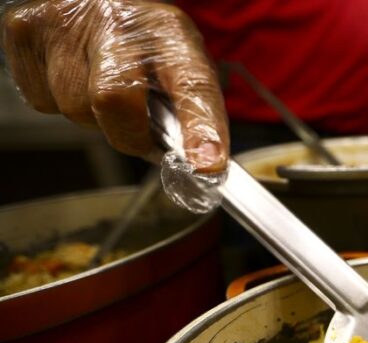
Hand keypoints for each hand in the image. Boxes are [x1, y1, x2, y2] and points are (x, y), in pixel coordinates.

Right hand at [3, 0, 228, 172]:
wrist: (96, 0)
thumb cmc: (142, 40)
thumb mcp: (181, 64)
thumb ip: (192, 112)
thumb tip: (199, 164)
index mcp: (168, 32)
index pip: (190, 83)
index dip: (200, 125)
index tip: (207, 163)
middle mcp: (114, 21)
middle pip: (113, 100)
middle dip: (127, 130)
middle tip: (137, 122)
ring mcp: (63, 22)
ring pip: (75, 109)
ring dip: (93, 114)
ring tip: (103, 80)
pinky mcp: (23, 32)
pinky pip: (44, 101)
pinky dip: (61, 99)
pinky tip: (74, 73)